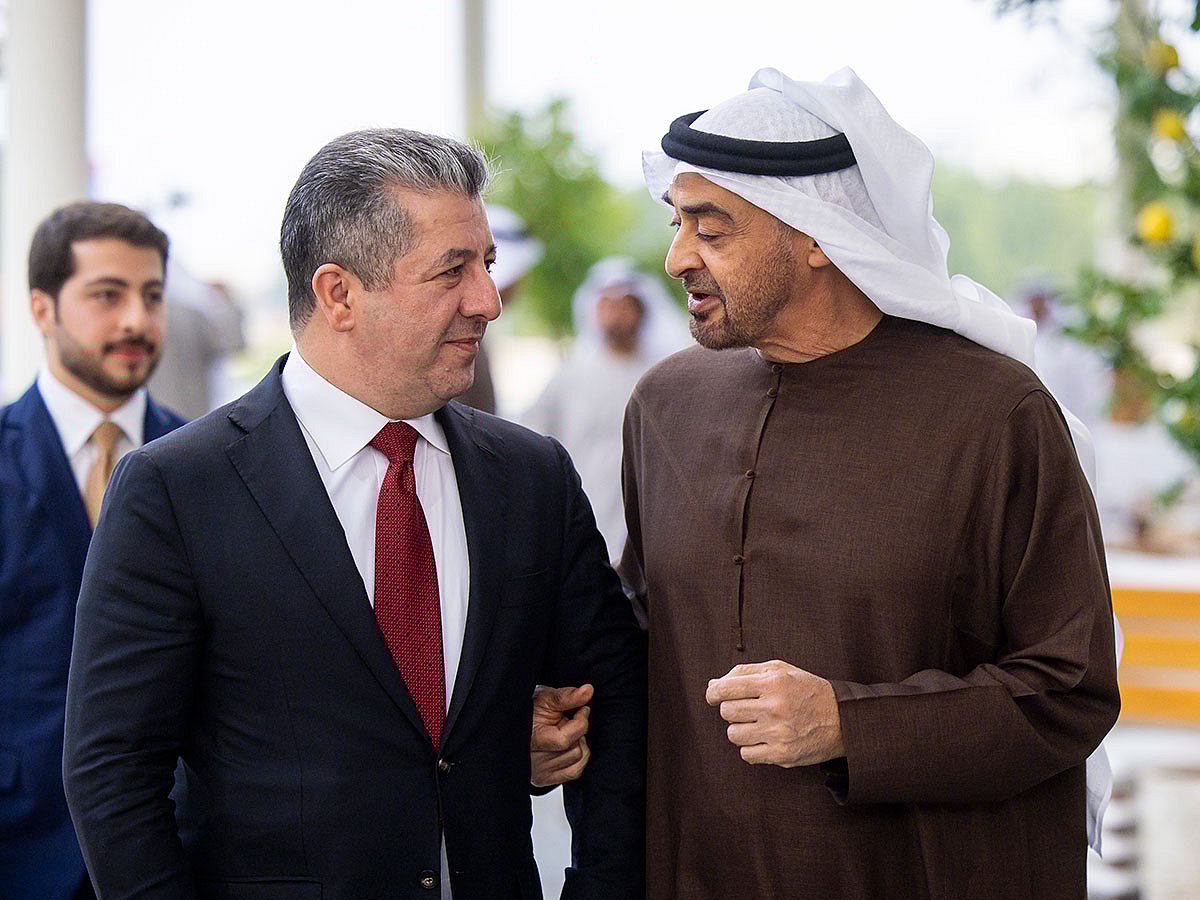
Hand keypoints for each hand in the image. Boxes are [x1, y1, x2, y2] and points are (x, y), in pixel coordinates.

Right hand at [530, 684, 592, 786]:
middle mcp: (534, 762)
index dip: (581, 721)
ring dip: (578, 744)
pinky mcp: (545, 779)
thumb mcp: (544, 697)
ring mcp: (540, 772)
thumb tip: (588, 691)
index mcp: (532, 742)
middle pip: (575, 749)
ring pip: (578, 760)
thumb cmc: (527, 710)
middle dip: (577, 732)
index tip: (582, 709)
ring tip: (564, 731)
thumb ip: (567, 696)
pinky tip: (569, 746)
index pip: (566, 739)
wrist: (514, 724)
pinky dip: (578, 758)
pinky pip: (574, 772)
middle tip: (568, 720)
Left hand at [705, 660, 843, 766]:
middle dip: (733, 709)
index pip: (725, 689)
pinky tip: (764, 739)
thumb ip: (745, 672)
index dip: (714, 693)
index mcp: (772, 683)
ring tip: (758, 724)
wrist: (842, 719)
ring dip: (741, 729)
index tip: (714, 696)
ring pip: (733, 734)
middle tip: (748, 709)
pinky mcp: (782, 754)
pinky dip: (751, 748)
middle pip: (727, 711)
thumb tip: (713, 686)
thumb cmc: (807, 691)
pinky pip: (746, 754)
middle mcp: (774, 707)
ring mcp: (778, 733)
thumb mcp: (780, 670)